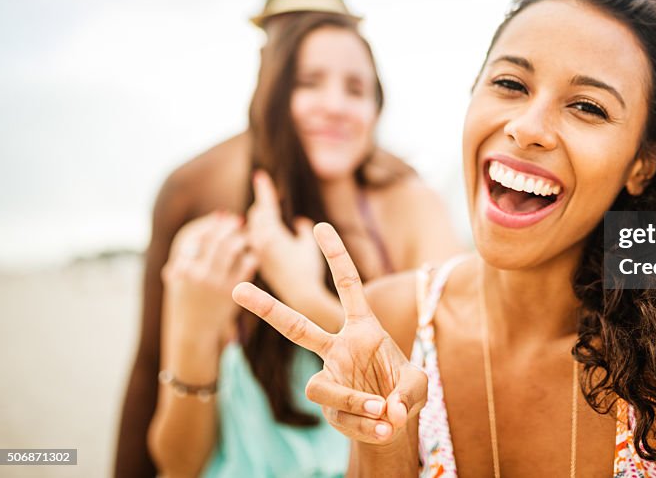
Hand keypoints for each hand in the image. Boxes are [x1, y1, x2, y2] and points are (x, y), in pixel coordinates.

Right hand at [162, 211, 257, 338]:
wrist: (192, 330)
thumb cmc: (186, 297)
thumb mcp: (177, 275)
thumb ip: (190, 250)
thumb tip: (217, 217)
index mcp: (179, 267)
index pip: (192, 235)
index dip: (208, 223)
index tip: (220, 216)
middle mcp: (196, 274)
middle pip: (214, 238)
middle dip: (228, 225)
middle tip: (238, 220)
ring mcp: (214, 283)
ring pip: (232, 248)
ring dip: (241, 238)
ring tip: (245, 236)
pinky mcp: (232, 292)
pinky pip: (246, 265)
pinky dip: (250, 255)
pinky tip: (251, 254)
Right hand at [233, 223, 426, 445]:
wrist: (392, 423)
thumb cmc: (404, 393)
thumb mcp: (418, 386)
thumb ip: (407, 393)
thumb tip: (385, 411)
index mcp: (363, 328)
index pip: (348, 285)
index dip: (336, 257)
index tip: (320, 226)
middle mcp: (339, 349)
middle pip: (297, 327)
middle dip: (267, 308)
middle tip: (236, 289)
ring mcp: (329, 377)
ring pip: (318, 386)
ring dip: (351, 399)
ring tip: (383, 411)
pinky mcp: (327, 407)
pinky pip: (337, 414)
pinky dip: (362, 423)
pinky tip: (383, 428)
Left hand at [245, 170, 324, 307]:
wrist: (300, 296)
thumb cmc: (309, 270)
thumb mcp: (308, 244)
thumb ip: (303, 229)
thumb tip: (299, 222)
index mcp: (271, 233)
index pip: (266, 205)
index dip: (264, 189)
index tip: (260, 175)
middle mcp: (259, 242)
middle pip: (255, 214)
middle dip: (262, 204)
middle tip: (267, 194)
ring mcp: (257, 252)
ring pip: (252, 228)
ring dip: (259, 219)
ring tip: (268, 213)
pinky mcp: (258, 261)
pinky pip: (254, 240)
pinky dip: (260, 233)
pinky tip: (267, 235)